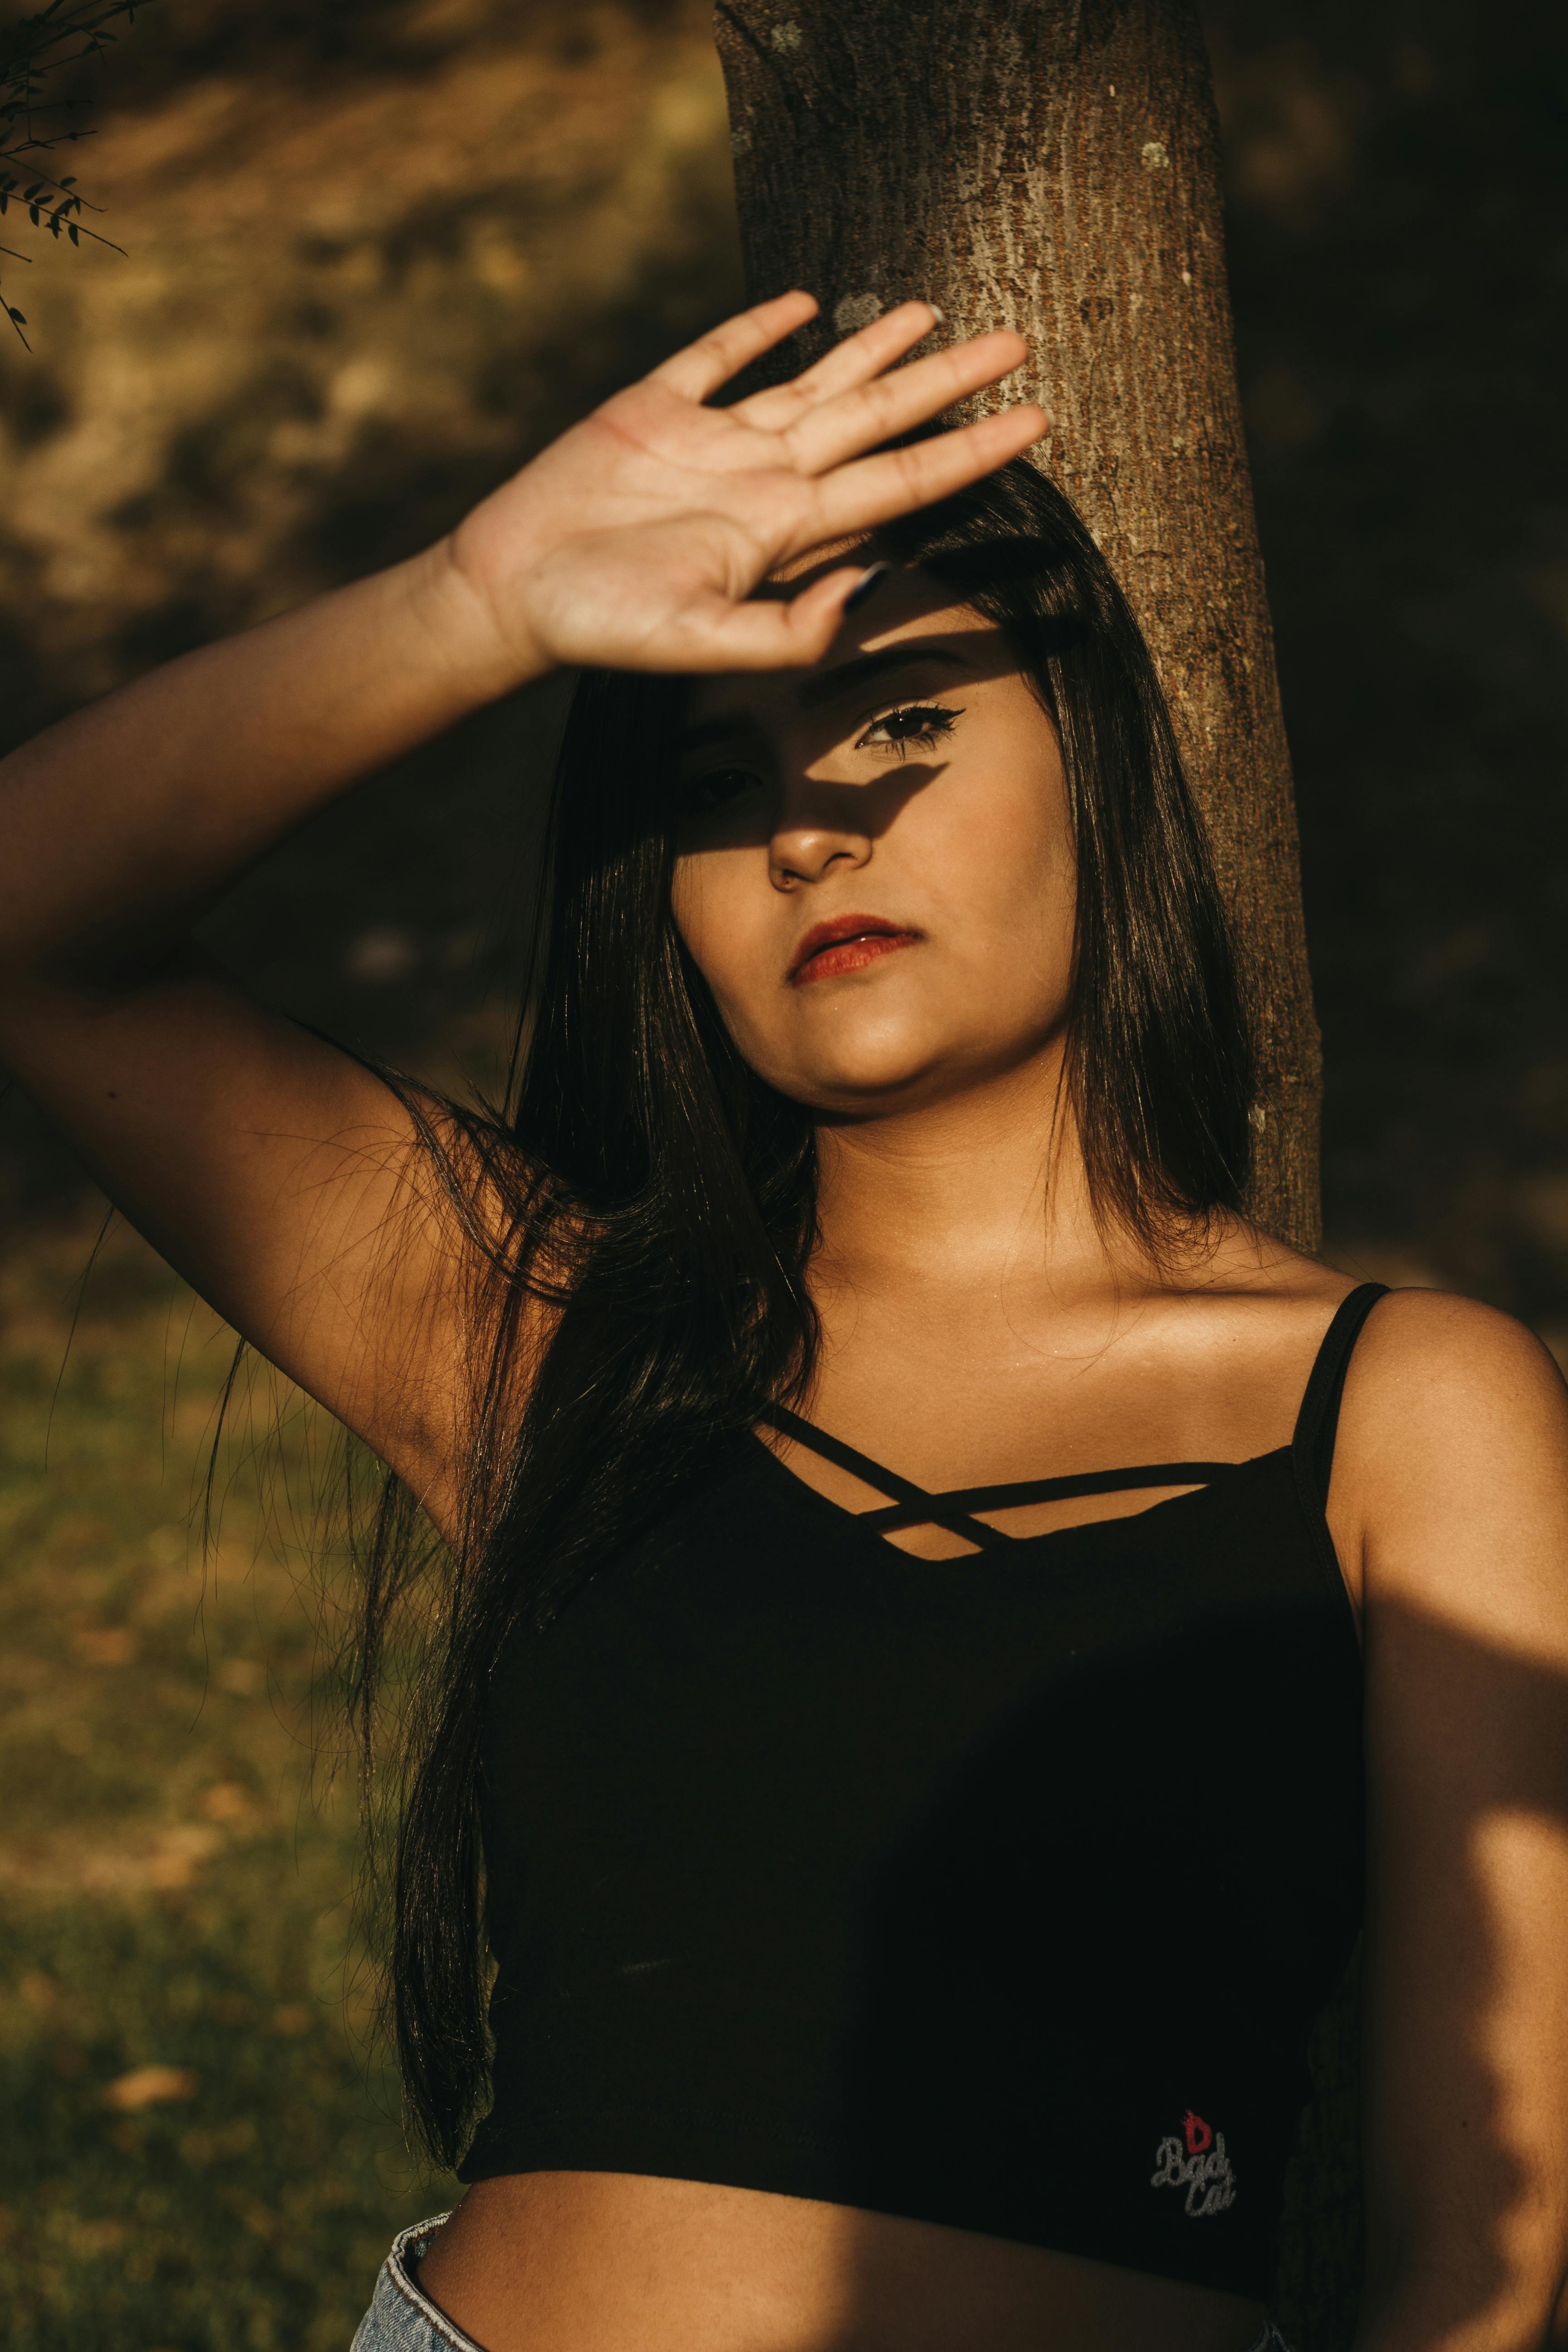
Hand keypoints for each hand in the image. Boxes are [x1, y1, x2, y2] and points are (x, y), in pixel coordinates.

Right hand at [440, 291, 1046, 679]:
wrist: (510, 595)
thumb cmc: (602, 629)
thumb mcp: (703, 646)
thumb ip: (789, 632)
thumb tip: (868, 584)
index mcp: (785, 529)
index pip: (900, 482)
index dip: (971, 451)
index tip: (1036, 422)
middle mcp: (763, 479)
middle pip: (878, 419)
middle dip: (949, 383)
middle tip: (1018, 340)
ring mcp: (711, 441)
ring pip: (816, 381)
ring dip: (876, 351)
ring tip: (933, 314)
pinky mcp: (653, 409)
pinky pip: (720, 358)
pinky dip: (761, 328)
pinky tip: (805, 303)